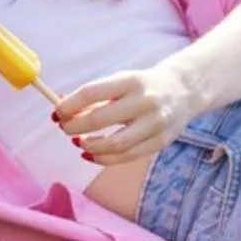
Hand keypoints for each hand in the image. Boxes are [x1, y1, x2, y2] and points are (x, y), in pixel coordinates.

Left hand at [54, 67, 206, 165]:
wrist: (183, 90)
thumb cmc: (141, 86)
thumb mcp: (120, 81)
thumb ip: (93, 96)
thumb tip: (61, 110)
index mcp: (130, 81)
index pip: (91, 93)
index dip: (69, 105)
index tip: (57, 112)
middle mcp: (145, 101)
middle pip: (100, 119)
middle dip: (75, 126)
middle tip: (64, 127)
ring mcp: (155, 124)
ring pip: (114, 144)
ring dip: (88, 145)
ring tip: (77, 141)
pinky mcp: (161, 142)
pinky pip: (127, 156)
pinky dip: (103, 158)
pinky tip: (90, 154)